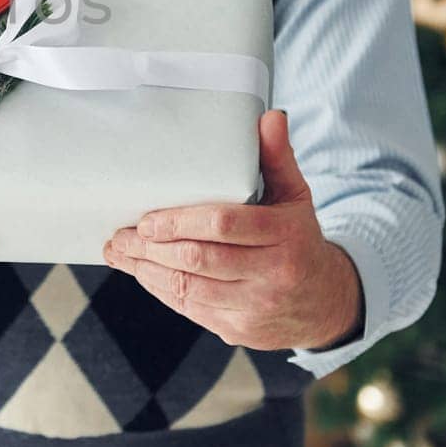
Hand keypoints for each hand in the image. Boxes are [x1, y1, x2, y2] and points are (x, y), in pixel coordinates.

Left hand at [102, 110, 362, 351]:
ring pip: (189, 288)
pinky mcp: (239, 330)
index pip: (224, 225)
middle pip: (199, 260)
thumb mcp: (295, 196)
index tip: (147, 219)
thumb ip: (277, 157)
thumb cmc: (298, 238)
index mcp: (285, 236)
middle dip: (152, 247)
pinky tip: (142, 273)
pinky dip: (161, 290)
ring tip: (121, 252)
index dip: (179, 222)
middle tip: (120, 234)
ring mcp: (255, 307)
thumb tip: (270, 116)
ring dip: (147, 270)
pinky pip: (190, 309)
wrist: (324, 302)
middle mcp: (272, 275)